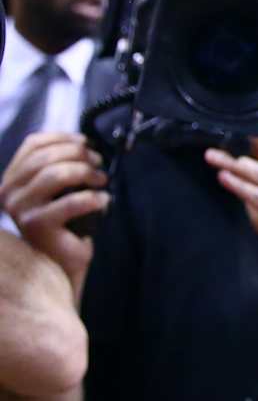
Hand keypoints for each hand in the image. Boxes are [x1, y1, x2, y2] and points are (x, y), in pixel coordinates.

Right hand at [0, 131, 107, 293]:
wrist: (62, 262)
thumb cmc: (65, 225)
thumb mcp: (59, 190)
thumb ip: (61, 166)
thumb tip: (84, 145)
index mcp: (13, 179)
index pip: (33, 144)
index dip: (63, 138)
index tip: (87, 142)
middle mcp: (9, 192)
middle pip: (46, 156)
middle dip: (79, 154)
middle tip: (98, 164)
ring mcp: (20, 209)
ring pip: (55, 174)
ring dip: (86, 172)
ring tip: (101, 180)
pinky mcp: (37, 225)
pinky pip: (70, 202)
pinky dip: (93, 198)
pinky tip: (103, 200)